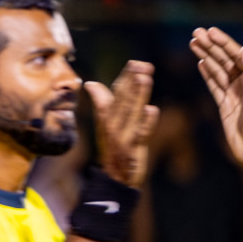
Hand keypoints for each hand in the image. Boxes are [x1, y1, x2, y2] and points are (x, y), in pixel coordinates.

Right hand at [84, 60, 157, 186]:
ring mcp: (122, 138)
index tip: (135, 63)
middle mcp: (112, 126)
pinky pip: (140, 135)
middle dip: (132, 82)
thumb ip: (102, 102)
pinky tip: (152, 110)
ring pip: (131, 114)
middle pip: (123, 100)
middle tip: (142, 65)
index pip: (115, 94)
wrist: (115, 178)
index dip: (125, 78)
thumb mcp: (105, 125)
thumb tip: (90, 84)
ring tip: (145, 79)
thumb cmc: (113, 148)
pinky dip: (146, 123)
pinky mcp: (133, 151)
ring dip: (138, 96)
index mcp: (106, 118)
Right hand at [191, 27, 242, 165]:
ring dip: (206, 56)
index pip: (236, 54)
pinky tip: (200, 63)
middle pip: (224, 59)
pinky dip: (207, 73)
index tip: (210, 32)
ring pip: (217, 69)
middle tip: (196, 32)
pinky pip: (214, 84)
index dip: (223, 42)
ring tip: (193, 43)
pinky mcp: (224, 103)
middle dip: (210, 45)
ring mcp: (233, 92)